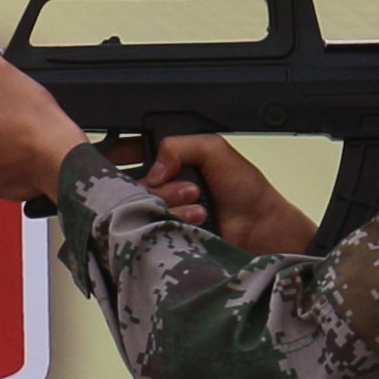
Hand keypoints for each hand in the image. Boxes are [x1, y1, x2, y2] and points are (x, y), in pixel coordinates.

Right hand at [138, 132, 313, 253]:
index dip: (122, 152)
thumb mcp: (214, 150)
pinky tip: (197, 217)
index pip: (134, 151)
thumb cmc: (246, 191)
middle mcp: (166, 185)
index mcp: (174, 160)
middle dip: (159, 181)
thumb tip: (155, 167)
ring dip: (172, 200)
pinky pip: (155, 226)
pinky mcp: (170, 233)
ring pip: (144, 204)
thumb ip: (179, 145)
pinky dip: (176, 219)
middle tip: (187, 184)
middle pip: (135, 180)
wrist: (261, 228)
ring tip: (198, 200)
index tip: (117, 156)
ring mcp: (167, 211)